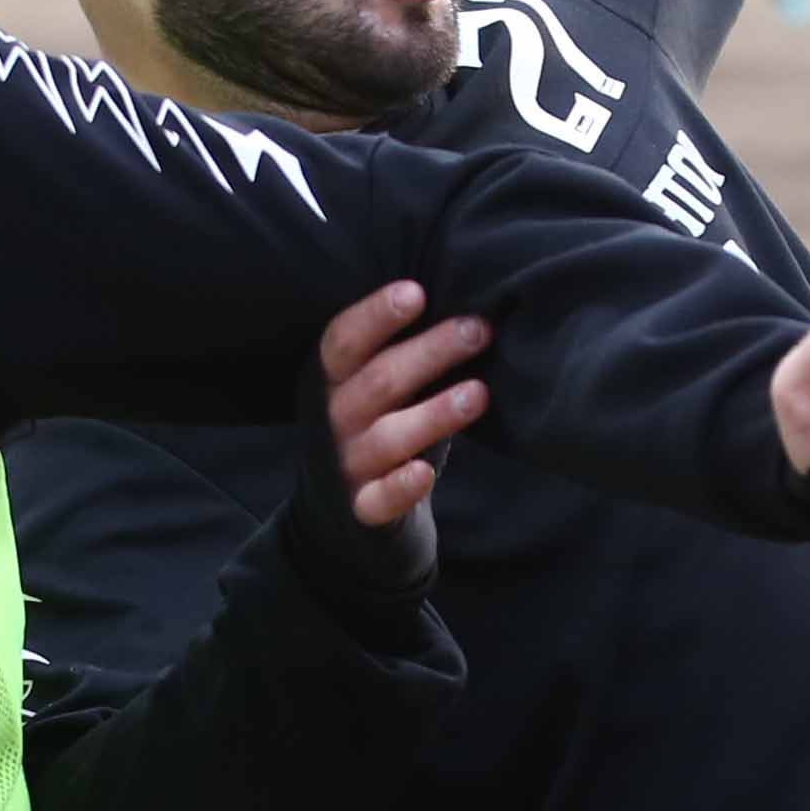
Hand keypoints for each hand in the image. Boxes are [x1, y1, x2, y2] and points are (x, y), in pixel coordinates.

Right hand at [317, 278, 485, 531]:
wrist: (341, 518)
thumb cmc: (378, 430)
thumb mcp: (380, 387)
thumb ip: (403, 352)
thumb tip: (465, 306)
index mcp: (331, 380)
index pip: (344, 341)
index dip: (376, 315)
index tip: (417, 292)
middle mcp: (333, 420)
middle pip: (378, 381)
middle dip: (430, 352)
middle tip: (478, 330)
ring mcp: (347, 466)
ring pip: (386, 437)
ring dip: (432, 414)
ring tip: (477, 394)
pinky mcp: (363, 511)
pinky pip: (379, 500)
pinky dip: (400, 488)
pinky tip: (424, 473)